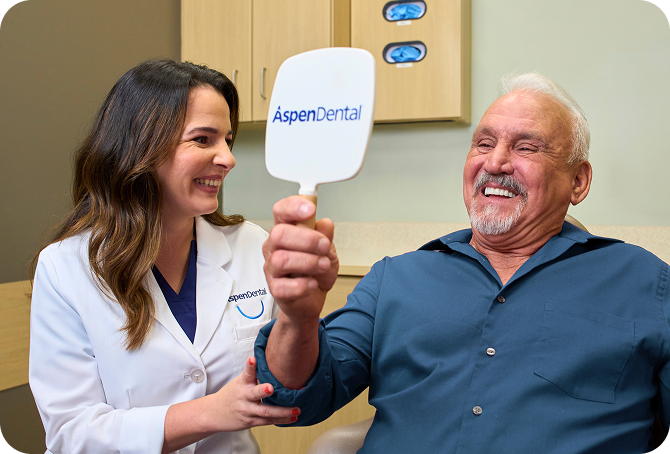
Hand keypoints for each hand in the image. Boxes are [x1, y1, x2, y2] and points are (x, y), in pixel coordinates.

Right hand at [162, 357, 297, 452]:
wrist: (214, 413)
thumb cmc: (232, 393)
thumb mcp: (240, 381)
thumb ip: (254, 375)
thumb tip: (275, 360)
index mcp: (242, 383)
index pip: (247, 372)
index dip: (250, 365)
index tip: (253, 358)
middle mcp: (244, 397)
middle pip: (254, 394)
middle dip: (263, 391)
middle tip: (271, 387)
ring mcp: (248, 410)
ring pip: (266, 412)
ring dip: (283, 412)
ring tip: (296, 409)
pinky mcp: (251, 422)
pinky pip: (268, 421)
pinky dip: (282, 420)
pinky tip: (293, 417)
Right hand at [263, 196, 338, 325]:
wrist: (312, 300)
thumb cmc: (315, 272)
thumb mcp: (327, 250)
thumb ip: (325, 236)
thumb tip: (325, 224)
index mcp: (286, 230)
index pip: (281, 211)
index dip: (293, 207)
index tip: (310, 209)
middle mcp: (275, 247)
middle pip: (279, 234)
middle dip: (307, 239)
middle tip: (324, 246)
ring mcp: (272, 268)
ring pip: (281, 260)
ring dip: (308, 262)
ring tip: (323, 266)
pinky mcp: (275, 289)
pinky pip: (284, 286)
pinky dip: (303, 285)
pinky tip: (312, 283)